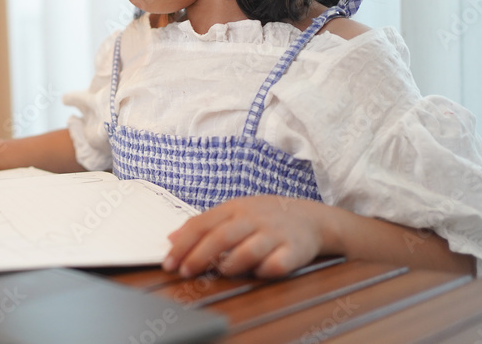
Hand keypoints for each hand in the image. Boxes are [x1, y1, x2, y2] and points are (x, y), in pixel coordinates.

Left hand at [163, 196, 330, 277]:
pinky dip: (264, 271)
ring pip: (247, 251)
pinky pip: (277, 265)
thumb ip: (203, 224)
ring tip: (221, 272)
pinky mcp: (294, 250)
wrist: (312, 218)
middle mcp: (253, 219)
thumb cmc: (265, 217)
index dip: (183, 245)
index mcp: (234, 208)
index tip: (169, 263)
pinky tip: (257, 273)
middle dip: (199, 256)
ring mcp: (274, 234)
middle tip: (185, 272)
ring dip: (230, 265)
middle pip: (221, 237)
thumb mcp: (233, 212)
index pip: (202, 224)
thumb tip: (171, 238)